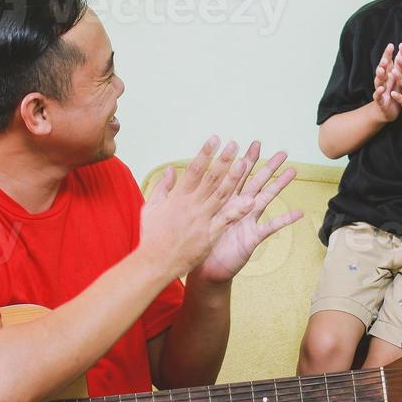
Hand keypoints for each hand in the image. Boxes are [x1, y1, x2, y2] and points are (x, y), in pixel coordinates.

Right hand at [140, 137, 256, 278]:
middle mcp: (191, 206)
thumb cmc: (152, 236)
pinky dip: (238, 210)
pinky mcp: (210, 235)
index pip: (194, 170)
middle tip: (234, 144)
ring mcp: (202, 220)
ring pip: (221, 196)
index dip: (205, 153)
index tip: (214, 139)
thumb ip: (163, 186)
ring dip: (233, 179)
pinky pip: (226, 220)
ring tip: (244, 163)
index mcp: (178, 198)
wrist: (155, 263)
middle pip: (210, 179)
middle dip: (223, 160)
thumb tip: (172, 169)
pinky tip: (251, 200)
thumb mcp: (151, 207)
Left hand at [190, 141, 301, 283]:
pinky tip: (299, 213)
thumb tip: (173, 172)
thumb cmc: (197, 243)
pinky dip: (285, 220)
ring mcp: (248, 220)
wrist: (205, 269)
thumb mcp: (191, 215)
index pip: (237, 175)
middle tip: (282, 152)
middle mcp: (239, 207)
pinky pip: (270, 227)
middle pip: (256, 182)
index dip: (246, 160)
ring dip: (279, 185)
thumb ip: (186, 194)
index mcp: (224, 200)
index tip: (254, 144)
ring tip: (293, 172)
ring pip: (266, 198)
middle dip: (268, 167)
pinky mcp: (252, 236)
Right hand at [373, 43, 400, 121]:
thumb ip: (397, 68)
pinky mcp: (380, 101)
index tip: (391, 45)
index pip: (387, 63)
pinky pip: (378, 96)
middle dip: (382, 64)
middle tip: (386, 58)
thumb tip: (400, 53)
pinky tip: (381, 88)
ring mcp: (380, 90)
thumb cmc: (392, 93)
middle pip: (381, 70)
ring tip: (381, 70)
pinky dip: (379, 92)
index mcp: (387, 76)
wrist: (387, 111)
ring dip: (379, 76)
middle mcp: (382, 81)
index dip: (388, 54)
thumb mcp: (396, 79)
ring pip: (378, 82)